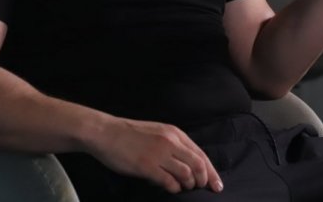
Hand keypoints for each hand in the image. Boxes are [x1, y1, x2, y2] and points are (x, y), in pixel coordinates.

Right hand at [88, 116, 223, 193]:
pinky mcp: (146, 166)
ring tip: (183, 188)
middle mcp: (170, 142)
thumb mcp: (157, 132)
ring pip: (186, 174)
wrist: (106, 133)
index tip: (217, 185)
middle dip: (204, 181)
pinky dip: (173, 188)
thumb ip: (173, 145)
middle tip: (203, 190)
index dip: (211, 172)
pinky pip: (168, 182)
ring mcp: (159, 154)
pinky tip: (170, 188)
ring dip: (188, 185)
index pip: (200, 154)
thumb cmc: (130, 134)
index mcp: (174, 133)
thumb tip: (189, 164)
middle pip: (198, 165)